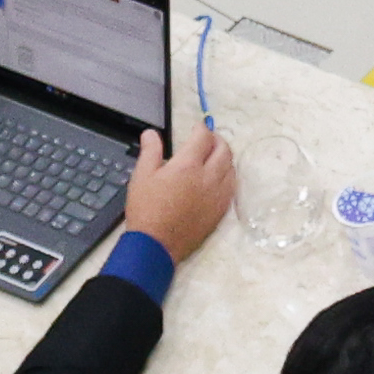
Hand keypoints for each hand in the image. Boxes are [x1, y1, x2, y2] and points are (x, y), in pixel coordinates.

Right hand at [121, 122, 235, 257]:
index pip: (203, 137)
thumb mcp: (142, 176)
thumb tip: (151, 133)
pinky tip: (219, 178)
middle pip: (224, 150)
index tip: (197, 127)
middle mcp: (207, 177)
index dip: (202, 128)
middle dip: (217, 140)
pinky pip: (232, 187)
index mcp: (188, 166)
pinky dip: (228, 176)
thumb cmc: (146, 209)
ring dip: (224, 157)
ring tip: (214, 157)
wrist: (156, 245)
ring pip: (231, 167)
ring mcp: (217, 195)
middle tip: (208, 140)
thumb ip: (150, 151)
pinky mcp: (220, 210)